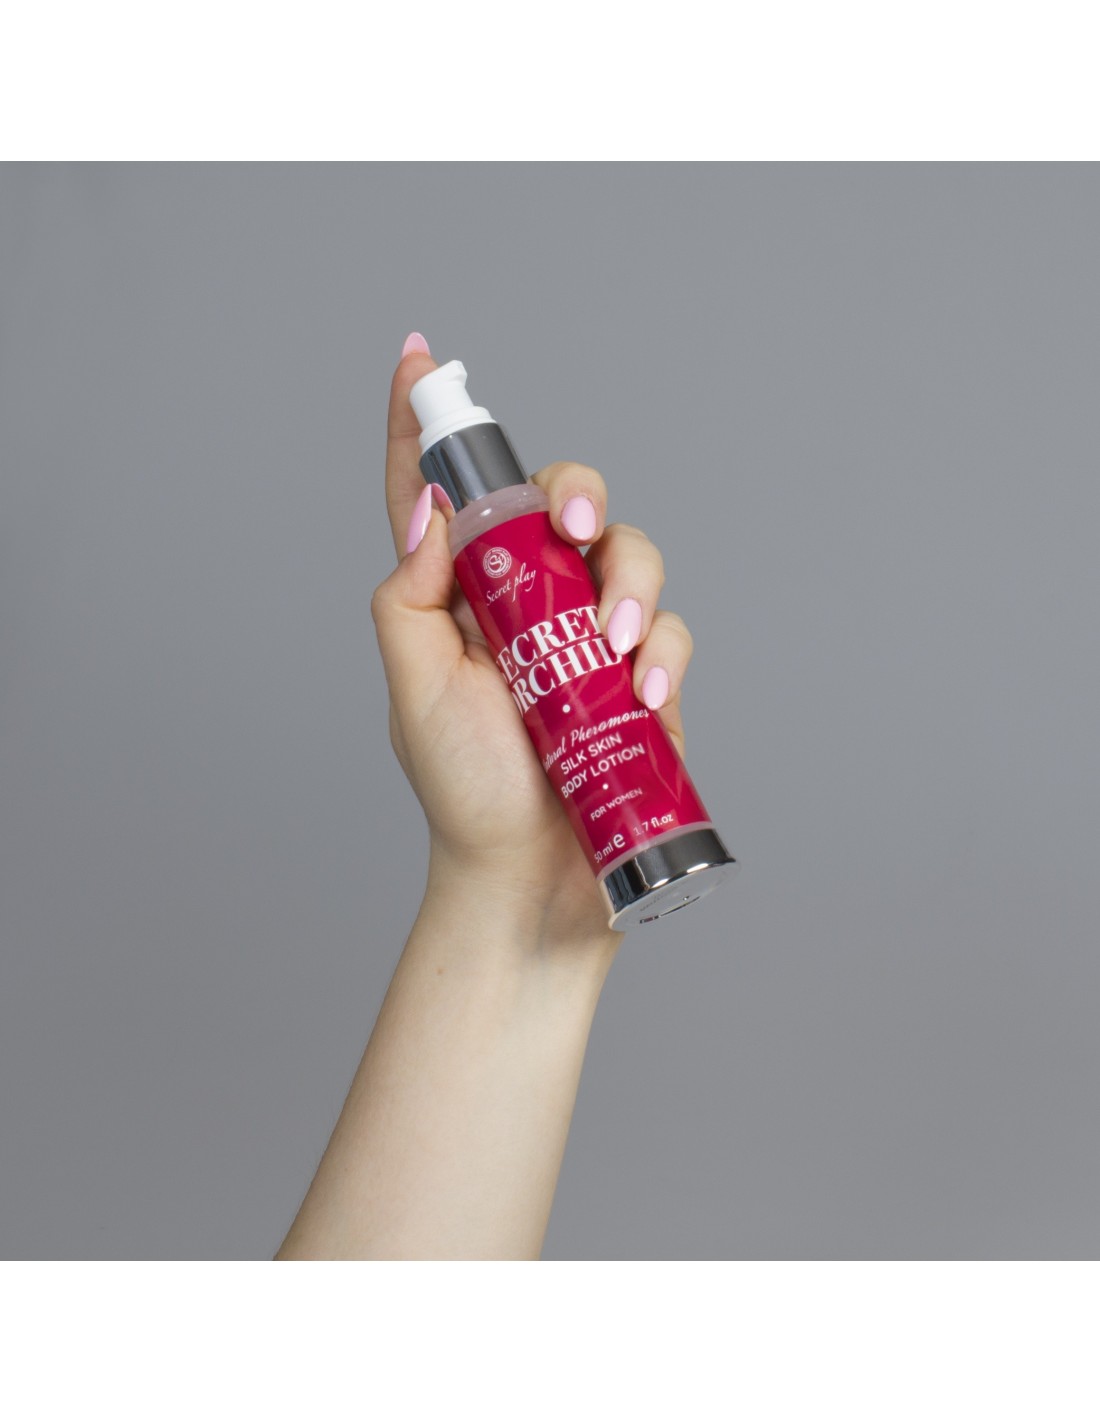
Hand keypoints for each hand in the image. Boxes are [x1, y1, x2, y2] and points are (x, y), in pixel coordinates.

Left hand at [371, 338, 696, 947]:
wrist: (533, 882)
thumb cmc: (467, 794)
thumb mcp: (416, 693)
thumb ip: (410, 595)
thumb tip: (430, 507)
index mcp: (460, 598)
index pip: (441, 494)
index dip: (428, 423)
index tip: (420, 356)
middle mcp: (527, 604)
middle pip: (561, 500)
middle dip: (576, 492)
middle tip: (570, 528)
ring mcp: (590, 639)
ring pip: (629, 553)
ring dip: (629, 582)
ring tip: (612, 647)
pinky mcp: (642, 677)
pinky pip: (669, 631)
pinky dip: (662, 652)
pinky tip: (642, 698)